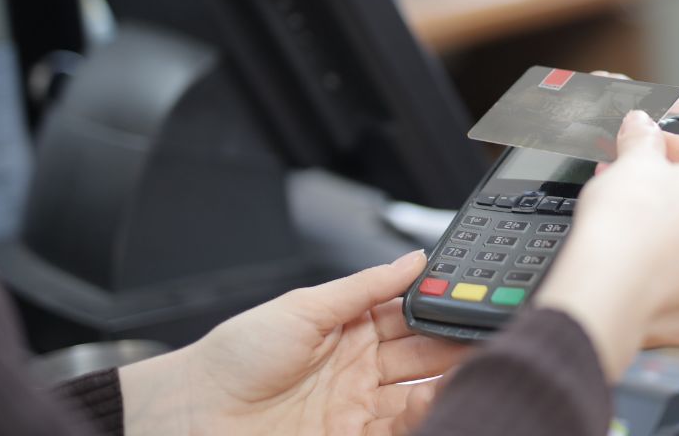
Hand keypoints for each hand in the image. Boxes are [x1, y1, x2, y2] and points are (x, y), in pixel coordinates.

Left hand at [121, 251, 467, 435]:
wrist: (194, 415)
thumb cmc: (235, 356)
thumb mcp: (304, 306)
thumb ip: (364, 286)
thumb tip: (413, 259)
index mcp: (349, 328)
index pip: (408, 313)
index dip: (438, 304)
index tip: (468, 295)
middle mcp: (359, 367)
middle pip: (422, 353)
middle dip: (454, 340)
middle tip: (484, 330)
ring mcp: (357, 406)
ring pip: (419, 391)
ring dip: (447, 378)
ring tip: (472, 362)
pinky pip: (401, 425)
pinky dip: (425, 411)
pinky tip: (439, 396)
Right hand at [535, 111, 678, 379]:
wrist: (608, 289)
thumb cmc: (629, 220)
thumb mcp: (634, 159)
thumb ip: (643, 137)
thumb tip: (639, 124)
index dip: (669, 150)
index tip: (644, 151)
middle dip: (674, 192)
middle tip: (635, 185)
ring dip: (675, 233)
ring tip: (633, 224)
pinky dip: (668, 273)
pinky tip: (638, 262)